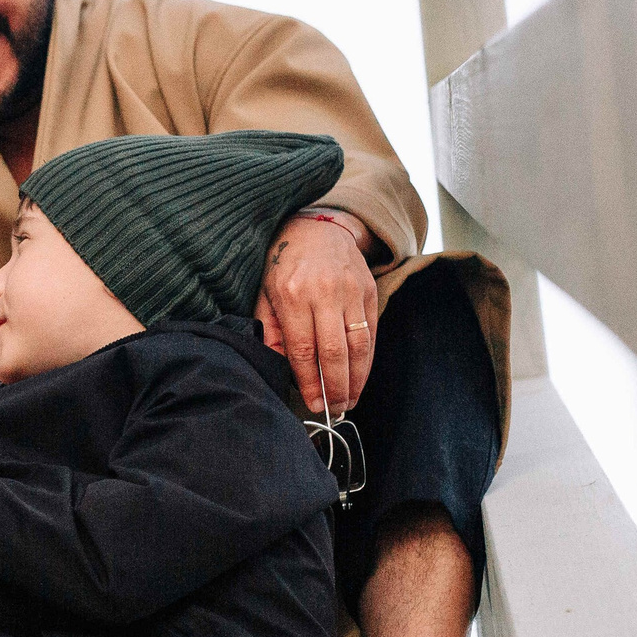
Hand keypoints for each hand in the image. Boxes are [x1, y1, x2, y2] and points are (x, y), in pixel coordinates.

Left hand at [254, 213, 377, 413]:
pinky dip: (368, 359)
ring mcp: (350, 291)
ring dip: (356, 378)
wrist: (317, 227)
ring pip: (358, 345)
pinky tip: (361, 376)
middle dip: (335, 386)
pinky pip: (371, 332)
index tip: (312, 403)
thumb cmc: (284, 265)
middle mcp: (324, 293)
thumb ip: (271, 331)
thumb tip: (278, 368)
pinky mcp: (369, 290)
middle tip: (335, 409)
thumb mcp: (265, 294)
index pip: (303, 349)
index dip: (309, 381)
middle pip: (333, 351)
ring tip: (350, 400)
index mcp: (293, 295)